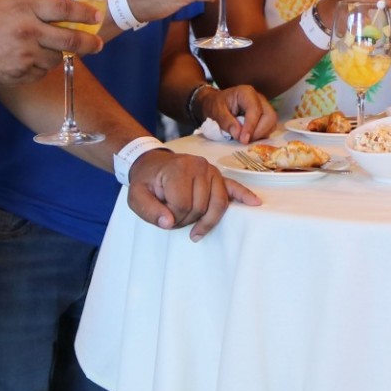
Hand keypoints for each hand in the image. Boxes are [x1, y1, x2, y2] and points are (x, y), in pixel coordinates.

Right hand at [0, 0, 101, 88]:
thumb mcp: (4, 0)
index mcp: (25, 10)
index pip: (64, 9)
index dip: (85, 13)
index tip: (96, 16)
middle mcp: (28, 33)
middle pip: (71, 39)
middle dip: (90, 43)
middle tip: (97, 44)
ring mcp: (25, 56)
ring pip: (57, 58)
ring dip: (58, 54)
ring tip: (44, 48)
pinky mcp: (20, 75)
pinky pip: (41, 72)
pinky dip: (40, 67)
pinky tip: (27, 60)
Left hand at [123, 149, 260, 240]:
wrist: (153, 164)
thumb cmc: (146, 182)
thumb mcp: (135, 196)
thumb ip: (148, 211)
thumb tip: (168, 223)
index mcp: (178, 170)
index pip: (183, 205)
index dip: (173, 218)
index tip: (163, 216)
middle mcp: (199, 167)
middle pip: (201, 207)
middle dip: (187, 220)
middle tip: (173, 218)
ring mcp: (212, 171)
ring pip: (218, 204)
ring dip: (206, 219)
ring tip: (194, 226)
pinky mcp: (218, 176)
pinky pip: (233, 187)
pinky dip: (244, 196)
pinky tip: (254, 203)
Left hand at [200, 83, 276, 142]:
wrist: (215, 103)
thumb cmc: (215, 105)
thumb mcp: (216, 112)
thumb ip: (226, 122)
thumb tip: (238, 134)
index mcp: (246, 93)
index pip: (255, 109)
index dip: (251, 126)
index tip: (244, 140)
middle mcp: (259, 98)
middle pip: (270, 116)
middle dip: (259, 131)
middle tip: (245, 141)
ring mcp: (263, 107)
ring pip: (272, 123)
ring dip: (261, 134)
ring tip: (245, 139)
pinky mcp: (264, 116)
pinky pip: (269, 127)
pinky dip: (261, 135)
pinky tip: (249, 137)